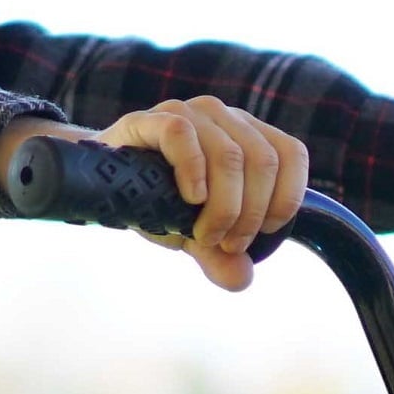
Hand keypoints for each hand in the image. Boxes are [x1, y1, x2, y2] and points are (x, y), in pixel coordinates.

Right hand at [6, 97, 309, 292]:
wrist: (102, 181)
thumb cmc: (157, 200)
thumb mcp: (195, 232)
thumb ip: (220, 254)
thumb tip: (241, 280)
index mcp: (247, 135)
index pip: (291, 155)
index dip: (286, 198)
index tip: (264, 233)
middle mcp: (224, 116)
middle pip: (263, 162)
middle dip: (250, 214)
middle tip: (225, 243)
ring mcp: (189, 113)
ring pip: (229, 155)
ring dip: (223, 206)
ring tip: (203, 233)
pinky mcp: (152, 118)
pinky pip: (182, 135)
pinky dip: (191, 172)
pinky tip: (189, 198)